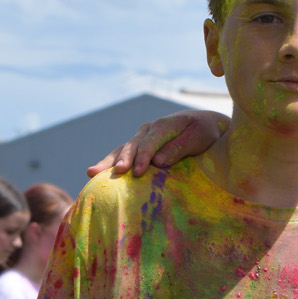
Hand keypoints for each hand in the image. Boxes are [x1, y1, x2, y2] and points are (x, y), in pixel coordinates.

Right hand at [85, 110, 228, 178]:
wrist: (205, 124)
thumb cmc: (205, 132)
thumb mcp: (199, 137)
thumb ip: (179, 148)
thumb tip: (158, 162)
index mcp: (165, 125)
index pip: (151, 142)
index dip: (143, 157)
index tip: (137, 173)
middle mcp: (149, 129)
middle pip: (133, 145)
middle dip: (123, 159)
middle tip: (117, 173)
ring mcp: (142, 137)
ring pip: (123, 149)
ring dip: (108, 162)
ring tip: (92, 173)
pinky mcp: (139, 146)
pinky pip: (123, 154)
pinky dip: (110, 163)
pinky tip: (96, 174)